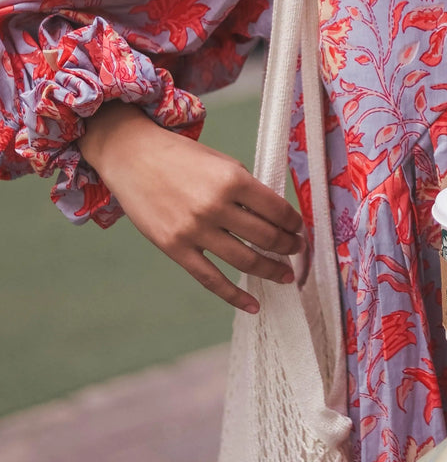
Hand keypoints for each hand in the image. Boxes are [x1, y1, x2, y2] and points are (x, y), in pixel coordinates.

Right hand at [79, 103, 302, 312]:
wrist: (132, 156)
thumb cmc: (181, 157)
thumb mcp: (222, 162)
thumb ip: (247, 189)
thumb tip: (275, 217)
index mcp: (232, 179)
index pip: (277, 209)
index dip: (294, 223)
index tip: (300, 230)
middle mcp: (215, 206)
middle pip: (266, 237)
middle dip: (289, 247)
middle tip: (297, 251)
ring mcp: (194, 230)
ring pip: (245, 261)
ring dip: (271, 270)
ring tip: (285, 275)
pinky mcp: (175, 248)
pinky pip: (211, 279)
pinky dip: (235, 296)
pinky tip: (253, 305)